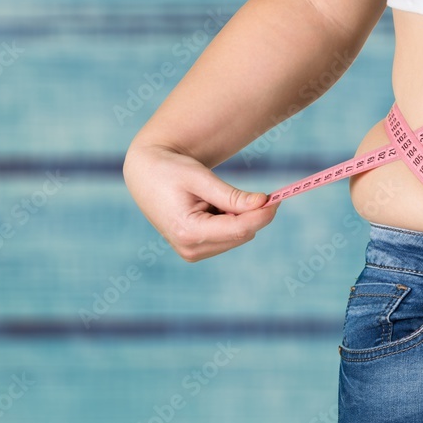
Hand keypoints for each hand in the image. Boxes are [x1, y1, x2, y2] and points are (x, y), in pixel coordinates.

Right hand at [123, 145, 277, 261]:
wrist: (145, 175)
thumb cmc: (170, 170)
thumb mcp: (200, 177)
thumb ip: (231, 195)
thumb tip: (262, 203)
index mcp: (188, 231)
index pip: (239, 229)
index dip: (262, 215)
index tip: (277, 199)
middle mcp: (190, 248)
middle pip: (241, 234)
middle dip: (252, 214)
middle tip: (256, 193)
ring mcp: (192, 252)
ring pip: (238, 237)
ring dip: (238, 216)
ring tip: (213, 197)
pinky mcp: (195, 251)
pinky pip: (228, 237)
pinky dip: (229, 220)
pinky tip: (210, 206)